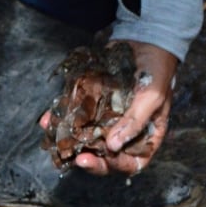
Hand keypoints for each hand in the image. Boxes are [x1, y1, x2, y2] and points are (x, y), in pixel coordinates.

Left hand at [39, 40, 177, 174]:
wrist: (145, 41)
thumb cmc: (156, 71)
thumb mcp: (152, 97)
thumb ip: (134, 122)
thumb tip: (112, 147)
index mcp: (145, 135)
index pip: (133, 161)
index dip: (117, 165)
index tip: (101, 158)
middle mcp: (124, 131)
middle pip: (107, 157)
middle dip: (90, 160)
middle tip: (76, 158)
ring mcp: (106, 119)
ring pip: (87, 140)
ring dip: (70, 144)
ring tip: (56, 142)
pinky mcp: (92, 104)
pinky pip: (75, 117)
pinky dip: (60, 120)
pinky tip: (48, 120)